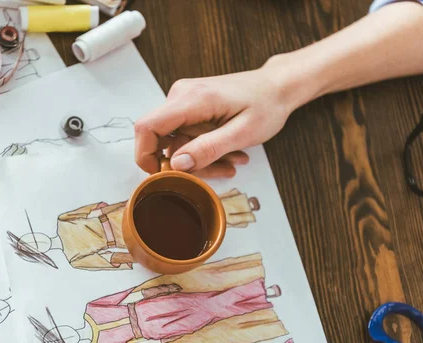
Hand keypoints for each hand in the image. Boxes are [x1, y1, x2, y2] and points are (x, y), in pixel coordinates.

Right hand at [134, 66, 294, 177]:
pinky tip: (228, 152)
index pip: (147, 128)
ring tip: (233, 159)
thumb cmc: (266, 104)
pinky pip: (185, 136)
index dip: (146, 156)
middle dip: (188, 163)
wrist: (277, 86)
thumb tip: (177, 165)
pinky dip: (204, 149)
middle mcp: (181, 95)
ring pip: (176, 142)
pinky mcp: (189, 107)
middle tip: (222, 170)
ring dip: (201, 158)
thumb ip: (208, 149)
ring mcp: (183, 100)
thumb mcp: (243, 133)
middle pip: (163, 141)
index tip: (162, 176)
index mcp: (191, 98)